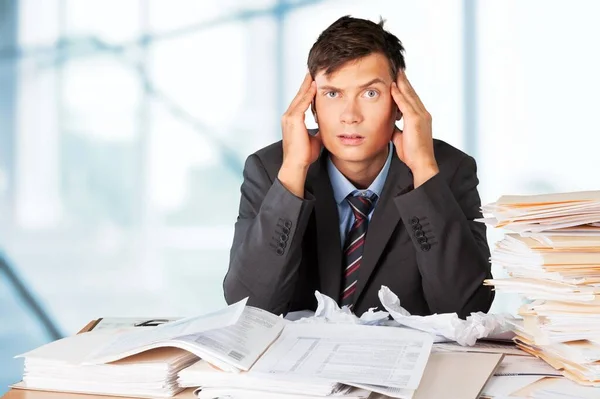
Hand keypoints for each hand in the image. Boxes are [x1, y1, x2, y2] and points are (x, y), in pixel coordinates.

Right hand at [281, 72, 321, 169]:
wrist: (296, 164)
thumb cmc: (304, 155)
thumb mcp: (314, 139)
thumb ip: (319, 129)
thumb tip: (328, 126)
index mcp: (292, 120)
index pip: (301, 100)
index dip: (307, 90)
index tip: (314, 80)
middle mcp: (288, 116)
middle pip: (299, 95)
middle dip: (307, 82)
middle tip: (313, 70)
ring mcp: (289, 117)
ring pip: (300, 96)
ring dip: (307, 84)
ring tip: (314, 73)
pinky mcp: (293, 120)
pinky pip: (302, 103)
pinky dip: (308, 93)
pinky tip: (315, 85)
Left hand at [391, 70, 438, 186]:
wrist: (421, 163)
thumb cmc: (412, 154)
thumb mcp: (401, 139)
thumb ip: (396, 130)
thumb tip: (389, 125)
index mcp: (420, 118)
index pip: (411, 100)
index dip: (405, 89)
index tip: (399, 80)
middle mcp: (423, 114)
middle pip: (412, 94)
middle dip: (404, 81)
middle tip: (398, 69)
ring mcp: (421, 116)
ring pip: (410, 95)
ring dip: (402, 83)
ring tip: (396, 72)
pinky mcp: (416, 120)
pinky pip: (406, 104)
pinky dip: (399, 94)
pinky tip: (393, 86)